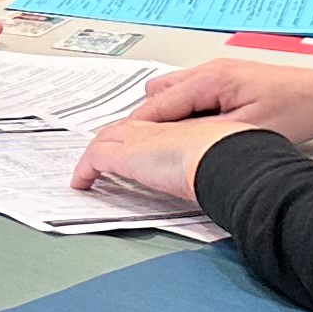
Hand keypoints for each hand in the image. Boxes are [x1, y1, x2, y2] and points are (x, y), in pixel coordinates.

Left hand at [72, 115, 245, 201]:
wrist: (220, 153)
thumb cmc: (231, 154)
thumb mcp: (220, 157)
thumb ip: (211, 160)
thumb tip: (219, 177)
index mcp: (181, 128)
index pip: (151, 127)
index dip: (140, 135)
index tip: (137, 147)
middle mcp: (156, 130)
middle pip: (124, 129)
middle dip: (113, 140)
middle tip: (103, 155)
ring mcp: (138, 139)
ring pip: (106, 139)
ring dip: (96, 154)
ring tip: (88, 169)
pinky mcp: (124, 155)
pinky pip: (94, 159)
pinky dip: (85, 171)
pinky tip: (81, 184)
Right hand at [129, 58, 312, 144]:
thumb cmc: (297, 110)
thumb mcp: (247, 132)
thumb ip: (204, 135)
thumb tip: (170, 144)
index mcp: (211, 79)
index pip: (157, 105)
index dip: (133, 129)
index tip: (112, 147)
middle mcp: (208, 71)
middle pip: (157, 97)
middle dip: (144, 125)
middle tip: (135, 153)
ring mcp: (216, 74)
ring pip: (170, 95)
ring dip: (163, 119)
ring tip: (161, 148)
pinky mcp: (225, 82)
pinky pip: (188, 96)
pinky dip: (180, 114)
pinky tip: (187, 136)